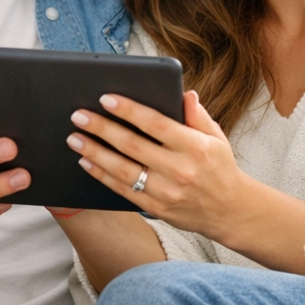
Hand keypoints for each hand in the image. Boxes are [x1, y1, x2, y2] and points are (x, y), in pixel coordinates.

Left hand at [66, 91, 245, 243]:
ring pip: (122, 169)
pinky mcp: (155, 207)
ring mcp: (165, 191)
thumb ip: (197, 115)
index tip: (106, 99)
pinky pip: (122, 190)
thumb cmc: (219, 167)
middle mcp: (179, 169)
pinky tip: (86, 162)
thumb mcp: (216, 137)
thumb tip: (185, 93)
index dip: (129, 110)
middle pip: (132, 146)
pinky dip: (102, 175)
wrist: (229, 211)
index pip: (156, 124)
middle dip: (102, 129)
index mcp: (195, 147)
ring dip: (94, 152)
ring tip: (74, 138)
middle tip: (79, 115)